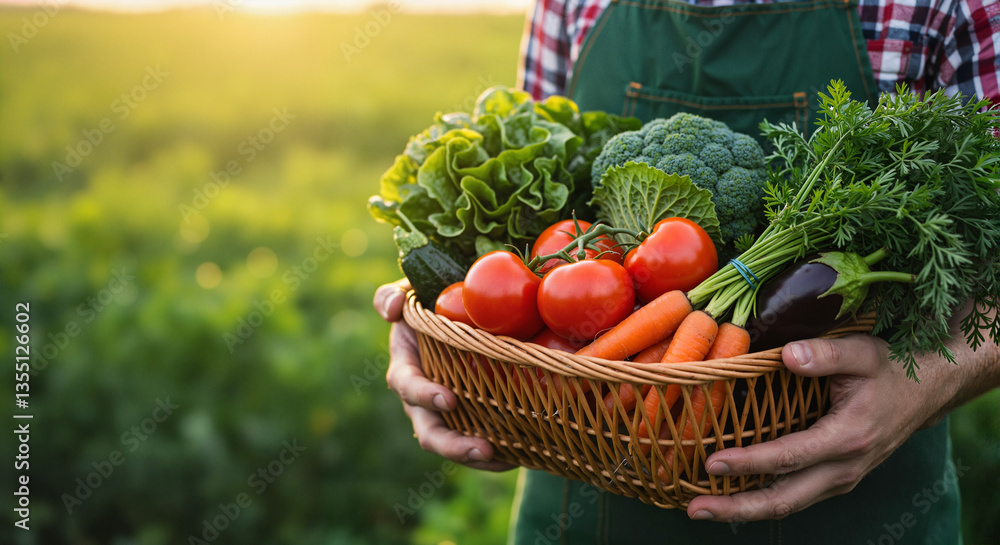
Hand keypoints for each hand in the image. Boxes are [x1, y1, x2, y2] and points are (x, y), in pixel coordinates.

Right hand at [374, 280, 513, 470]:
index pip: (407, 386)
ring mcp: (446, 415)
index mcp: (406, 369)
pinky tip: (521, 455)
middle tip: (484, 448)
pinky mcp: (470, 420)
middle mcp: (422, 400)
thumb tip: (392, 310)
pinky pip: (479, 442)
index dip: (424, 395)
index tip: (449, 399)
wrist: (459, 315)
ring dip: (478, 457)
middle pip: (430, 432)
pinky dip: (499, 453)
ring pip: (455, 446)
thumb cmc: (431, 302)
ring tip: (507, 459)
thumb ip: (392, 296)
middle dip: (454, 445)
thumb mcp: (409, 293)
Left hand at [686, 333, 967, 521]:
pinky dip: (760, 500)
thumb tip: (788, 355)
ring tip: (701, 508)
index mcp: (848, 437)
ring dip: (744, 509)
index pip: (790, 456)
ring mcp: (840, 479)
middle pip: (785, 499)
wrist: (927, 392)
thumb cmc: (891, 368)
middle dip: (737, 507)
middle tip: (695, 508)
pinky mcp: (835, 479)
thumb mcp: (863, 352)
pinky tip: (729, 495)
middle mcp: (844, 468)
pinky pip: (794, 496)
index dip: (750, 463)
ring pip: (788, 504)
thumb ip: (826, 353)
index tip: (713, 463)